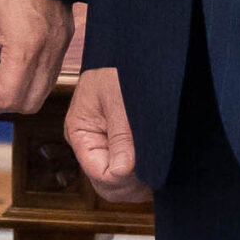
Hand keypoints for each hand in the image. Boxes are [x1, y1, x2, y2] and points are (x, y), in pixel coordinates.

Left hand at [0, 0, 72, 115]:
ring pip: (41, 88)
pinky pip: (49, 70)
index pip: (8, 98)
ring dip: (13, 86)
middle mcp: (51, 48)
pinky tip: (6, 50)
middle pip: (28, 101)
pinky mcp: (65, 33)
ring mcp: (62, 41)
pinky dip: (27, 72)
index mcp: (27, 45)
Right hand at [64, 65, 147, 202]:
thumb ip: (121, 135)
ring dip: (139, 183)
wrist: (139, 54)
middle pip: (106, 185)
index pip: (97, 172)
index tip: (145, 170)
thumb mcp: (119, 98)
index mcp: (80, 131)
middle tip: (156, 174)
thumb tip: (122, 171)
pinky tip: (159, 167)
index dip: (121, 178)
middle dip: (130, 185)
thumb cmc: (124, 69)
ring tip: (159, 169)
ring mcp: (105, 148)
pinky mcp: (121, 149)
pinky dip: (144, 176)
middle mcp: (90, 144)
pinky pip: (130, 175)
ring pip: (119, 185)